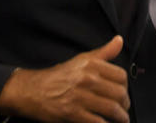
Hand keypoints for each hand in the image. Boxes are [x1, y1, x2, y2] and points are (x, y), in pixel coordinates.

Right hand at [0, 35, 130, 122]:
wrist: (30, 91)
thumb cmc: (57, 77)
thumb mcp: (81, 60)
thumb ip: (103, 52)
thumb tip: (119, 41)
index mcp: (91, 65)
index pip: (121, 76)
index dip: (126, 86)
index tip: (124, 93)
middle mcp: (87, 79)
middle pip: (119, 93)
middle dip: (125, 104)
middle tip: (124, 109)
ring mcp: (80, 97)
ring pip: (111, 108)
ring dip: (120, 117)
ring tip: (121, 120)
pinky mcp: (72, 113)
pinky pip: (97, 121)